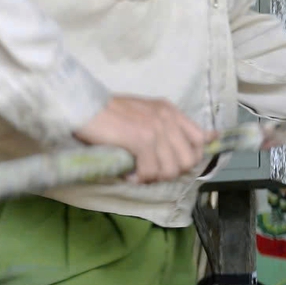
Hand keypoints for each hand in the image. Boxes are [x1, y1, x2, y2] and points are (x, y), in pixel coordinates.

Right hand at [75, 97, 212, 182]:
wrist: (84, 106)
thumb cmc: (110, 113)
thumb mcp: (146, 113)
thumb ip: (166, 126)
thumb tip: (197, 141)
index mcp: (171, 111)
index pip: (201, 139)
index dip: (193, 156)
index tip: (176, 163)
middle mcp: (168, 118)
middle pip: (189, 160)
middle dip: (171, 171)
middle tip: (152, 171)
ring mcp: (156, 129)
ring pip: (170, 170)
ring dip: (154, 177)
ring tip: (139, 172)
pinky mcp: (142, 140)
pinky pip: (150, 171)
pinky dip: (139, 178)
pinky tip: (129, 174)